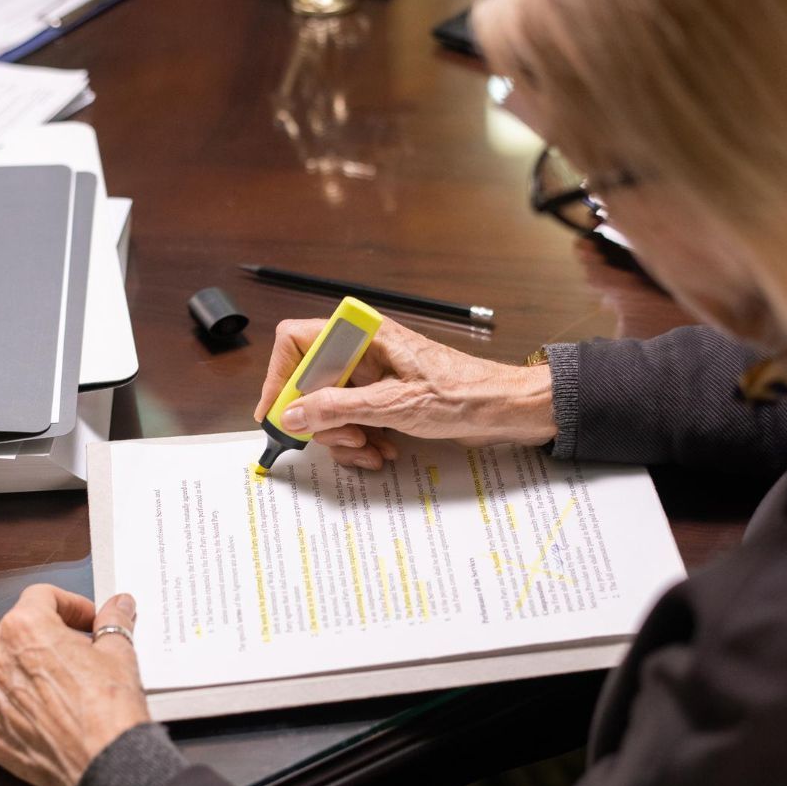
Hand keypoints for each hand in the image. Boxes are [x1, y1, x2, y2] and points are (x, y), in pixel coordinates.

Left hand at [0, 586, 150, 785]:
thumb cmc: (109, 710)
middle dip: (41, 636)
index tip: (86, 621)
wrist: (105, 762)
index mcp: (27, 628)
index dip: (70, 606)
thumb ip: (113, 623)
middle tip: (70, 653)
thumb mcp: (119, 654)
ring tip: (22, 672)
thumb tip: (118, 606)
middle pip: (8, 628)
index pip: (41, 597)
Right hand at [254, 316, 556, 469]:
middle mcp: (362, 350)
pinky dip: (362, 440)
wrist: (507, 409)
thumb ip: (337, 408)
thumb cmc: (464, 395)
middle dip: (322, 420)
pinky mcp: (384, 398)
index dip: (281, 377)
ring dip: (344, 437)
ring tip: (372, 450)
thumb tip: (291, 413)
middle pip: (309, 382)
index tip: (279, 414)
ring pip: (329, 407)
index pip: (295, 341)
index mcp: (362, 335)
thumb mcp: (394, 405)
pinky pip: (352, 420)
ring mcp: (372, 375)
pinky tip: (384, 450)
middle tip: (347, 441)